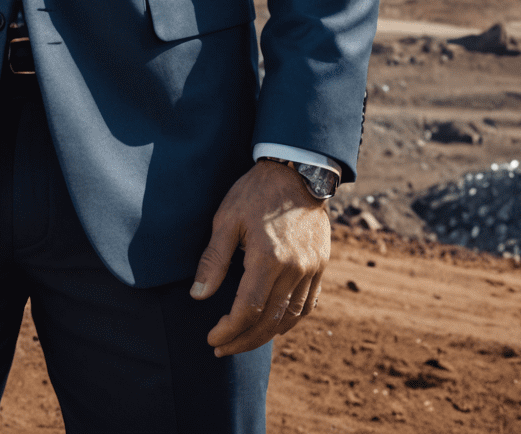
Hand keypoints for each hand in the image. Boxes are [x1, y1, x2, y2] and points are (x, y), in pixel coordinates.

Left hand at [189, 159, 330, 355]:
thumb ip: (213, 259)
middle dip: (243, 340)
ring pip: (290, 318)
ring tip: (242, 339)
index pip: (247, 310)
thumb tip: (198, 295)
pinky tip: (273, 324)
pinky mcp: (321, 267)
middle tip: (222, 347)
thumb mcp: (227, 219)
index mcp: (268, 258)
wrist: (297, 172)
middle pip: (269, 321)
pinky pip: (307, 305)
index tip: (212, 337)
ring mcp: (312, 270)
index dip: (229, 330)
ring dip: (265, 335)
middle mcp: (294, 270)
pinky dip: (289, 321)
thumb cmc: (256, 192)